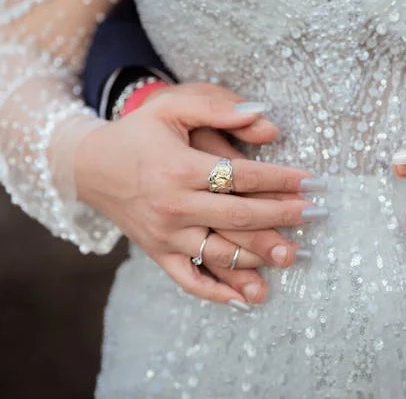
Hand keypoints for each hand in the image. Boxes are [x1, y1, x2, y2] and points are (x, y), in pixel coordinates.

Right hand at [75, 83, 325, 305]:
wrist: (88, 166)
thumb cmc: (138, 132)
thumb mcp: (172, 107)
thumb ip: (218, 107)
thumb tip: (267, 121)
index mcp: (180, 168)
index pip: (243, 176)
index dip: (282, 180)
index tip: (313, 182)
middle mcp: (174, 206)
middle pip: (240, 217)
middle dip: (283, 216)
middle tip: (317, 215)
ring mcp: (165, 235)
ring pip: (221, 253)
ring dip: (260, 257)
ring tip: (294, 254)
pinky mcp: (157, 253)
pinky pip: (190, 280)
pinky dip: (219, 293)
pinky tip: (248, 298)